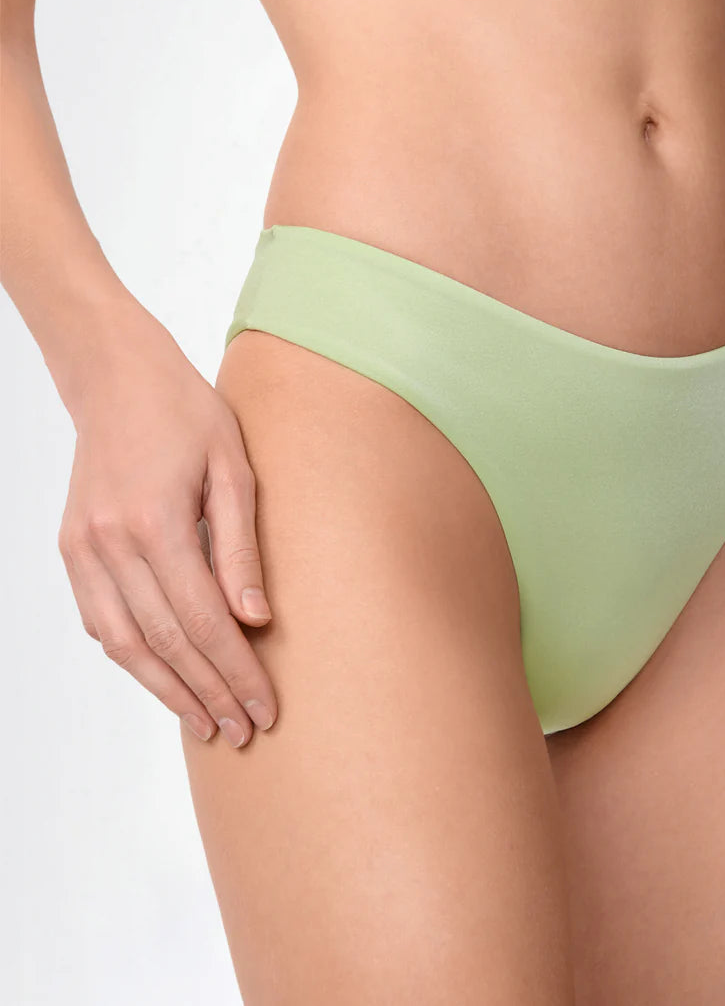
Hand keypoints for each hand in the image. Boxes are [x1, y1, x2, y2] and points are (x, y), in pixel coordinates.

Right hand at [56, 301, 277, 745]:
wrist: (116, 378)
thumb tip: (255, 621)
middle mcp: (110, 544)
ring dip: (166, 690)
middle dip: (207, 694)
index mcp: (155, 521)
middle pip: (164, 643)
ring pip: (124, 644)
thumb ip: (242, 548)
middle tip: (243, 732)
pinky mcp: (72, 548)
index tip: (266, 706)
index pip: (202, 621)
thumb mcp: (234, 468)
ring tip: (205, 724)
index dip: (236, 671)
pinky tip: (162, 678)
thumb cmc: (186, 414)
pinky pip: (100, 620)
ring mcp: (83, 548)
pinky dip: (131, 657)